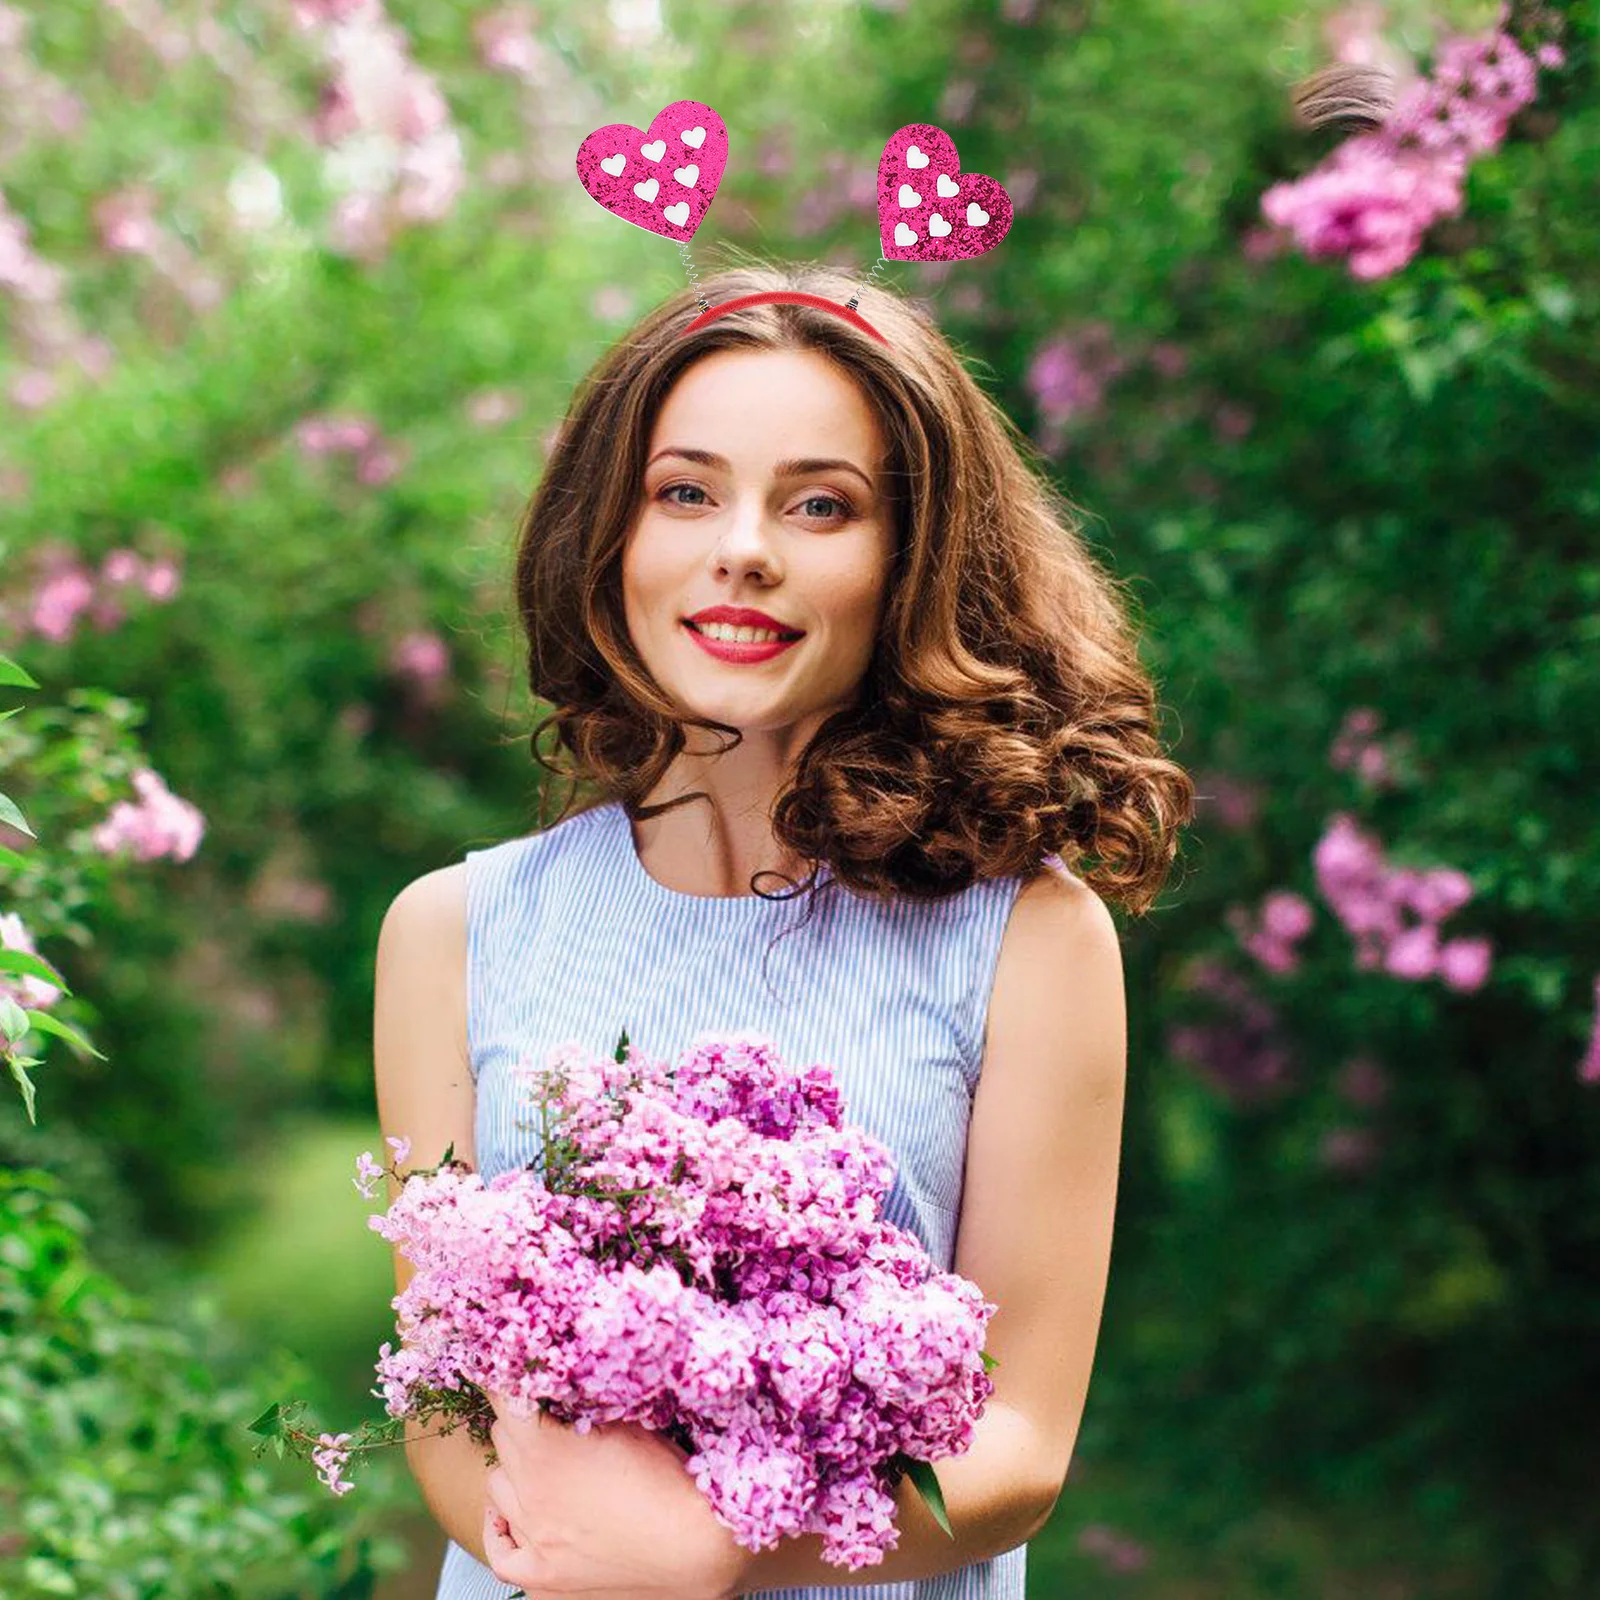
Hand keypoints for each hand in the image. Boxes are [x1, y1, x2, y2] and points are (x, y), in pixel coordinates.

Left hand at [480, 1389, 750, 1599]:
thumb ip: (583, 1402)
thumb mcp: (627, 1422)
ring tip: (541, 1458)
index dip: (511, 1378)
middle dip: (520, 1420)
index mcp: (545, 1452)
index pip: (504, 1400)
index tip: (516, 1367)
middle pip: (502, 1440)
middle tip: (546, 1412)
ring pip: (498, 1487)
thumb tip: (561, 1377)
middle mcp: (531, 1496)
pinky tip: (510, 1515)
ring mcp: (535, 1540)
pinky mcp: (545, 1577)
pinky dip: (500, 1529)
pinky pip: (501, 1553)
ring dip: (515, 1468)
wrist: (694, 1545)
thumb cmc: (669, 1479)